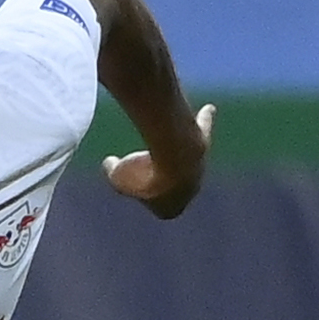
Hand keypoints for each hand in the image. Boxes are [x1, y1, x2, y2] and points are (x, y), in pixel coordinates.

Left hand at [101, 104, 213, 219]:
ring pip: (189, 160)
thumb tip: (109, 161)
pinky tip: (209, 109)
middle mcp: (189, 192)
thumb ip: (112, 171)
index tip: (132, 184)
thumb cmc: (145, 172)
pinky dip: (204, 120)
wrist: (175, 156)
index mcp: (170, 210)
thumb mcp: (118, 175)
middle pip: (176, 186)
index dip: (144, 195)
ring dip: (175, 151)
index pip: (159, 209)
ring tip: (166, 142)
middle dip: (162, 177)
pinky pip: (203, 131)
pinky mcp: (204, 146)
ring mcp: (199, 169)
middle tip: (149, 170)